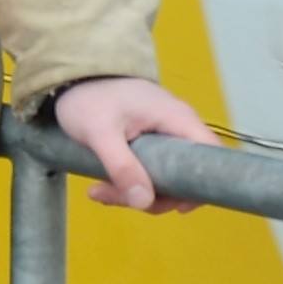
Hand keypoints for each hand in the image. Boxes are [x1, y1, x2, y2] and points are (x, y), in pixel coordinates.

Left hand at [50, 76, 213, 214]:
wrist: (72, 78)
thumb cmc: (88, 97)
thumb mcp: (100, 134)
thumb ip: (122, 167)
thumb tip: (145, 202)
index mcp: (177, 118)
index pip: (211, 155)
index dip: (201, 185)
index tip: (174, 206)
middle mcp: (178, 126)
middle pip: (185, 174)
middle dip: (154, 195)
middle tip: (117, 198)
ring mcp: (164, 134)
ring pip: (164, 177)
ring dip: (134, 192)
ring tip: (98, 191)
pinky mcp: (150, 142)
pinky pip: (149, 170)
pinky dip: (129, 183)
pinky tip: (102, 187)